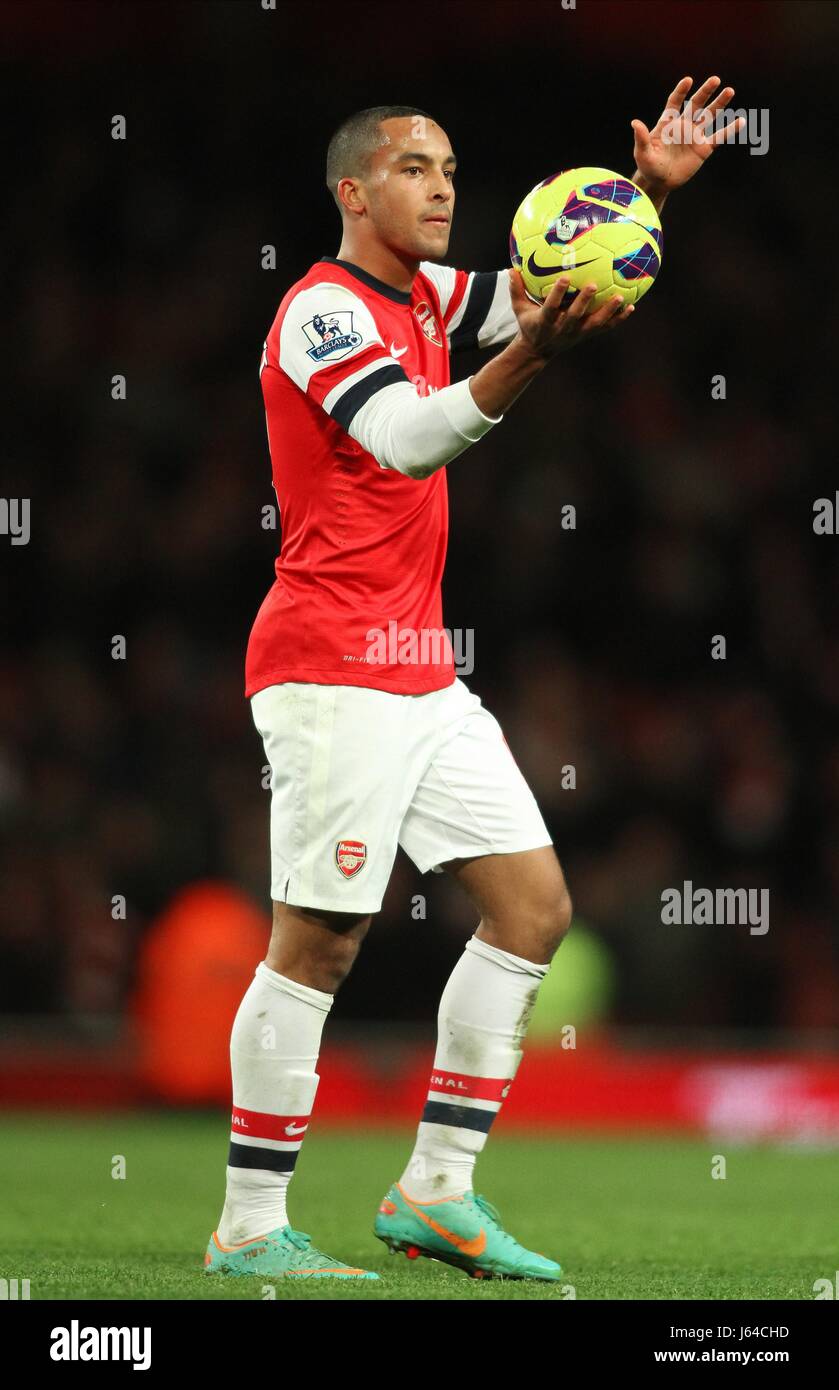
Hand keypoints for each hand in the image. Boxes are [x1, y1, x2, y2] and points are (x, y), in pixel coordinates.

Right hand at [509, 267, 633, 359]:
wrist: (538, 351)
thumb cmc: (529, 324)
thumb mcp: (519, 309)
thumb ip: (516, 289)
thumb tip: (511, 268)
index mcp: (545, 321)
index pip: (551, 307)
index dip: (558, 294)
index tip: (564, 277)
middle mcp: (562, 329)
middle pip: (575, 316)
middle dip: (584, 302)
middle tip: (593, 285)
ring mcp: (576, 333)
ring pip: (594, 323)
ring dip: (608, 311)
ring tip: (621, 298)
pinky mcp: (586, 335)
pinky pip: (605, 327)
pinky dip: (618, 319)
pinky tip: (631, 307)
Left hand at [631, 75, 745, 208]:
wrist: (659, 182)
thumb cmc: (648, 166)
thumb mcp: (642, 153)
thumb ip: (641, 137)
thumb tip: (634, 122)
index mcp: (668, 123)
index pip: (675, 102)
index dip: (681, 91)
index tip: (688, 81)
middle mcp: (683, 125)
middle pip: (696, 104)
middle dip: (705, 92)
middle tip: (715, 79)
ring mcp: (694, 136)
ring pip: (709, 115)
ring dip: (720, 103)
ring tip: (730, 91)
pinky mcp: (703, 149)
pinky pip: (719, 137)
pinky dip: (729, 130)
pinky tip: (741, 121)